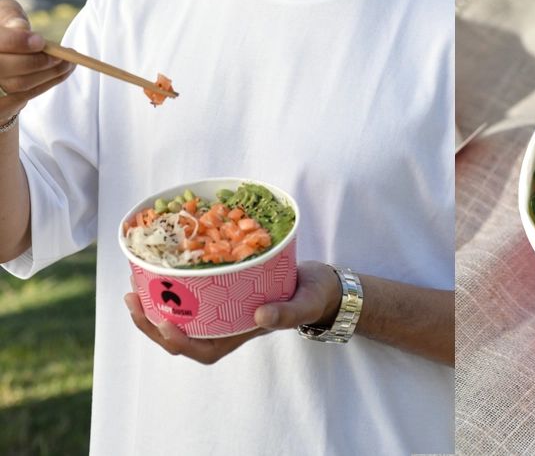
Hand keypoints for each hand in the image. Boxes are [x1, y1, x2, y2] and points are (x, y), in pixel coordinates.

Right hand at [0, 0, 74, 122]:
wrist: (6, 47)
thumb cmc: (6, 26)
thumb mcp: (6, 13)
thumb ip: (11, 15)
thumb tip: (21, 27)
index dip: (17, 42)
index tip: (40, 41)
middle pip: (3, 68)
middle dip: (36, 62)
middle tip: (61, 55)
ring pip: (19, 84)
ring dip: (50, 73)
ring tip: (70, 61)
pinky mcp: (4, 97)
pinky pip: (26, 96)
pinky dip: (49, 83)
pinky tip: (64, 70)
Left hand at [123, 260, 340, 363]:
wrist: (317, 281)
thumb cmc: (312, 297)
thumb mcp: (304, 304)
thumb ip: (287, 313)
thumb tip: (260, 316)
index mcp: (239, 335)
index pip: (201, 350)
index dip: (178, 342)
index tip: (164, 324)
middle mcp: (224, 326)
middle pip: (180, 336)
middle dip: (151, 322)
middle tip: (132, 299)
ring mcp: (220, 309)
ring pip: (178, 316)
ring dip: (152, 305)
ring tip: (134, 285)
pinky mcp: (219, 290)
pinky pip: (188, 295)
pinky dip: (170, 286)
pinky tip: (158, 269)